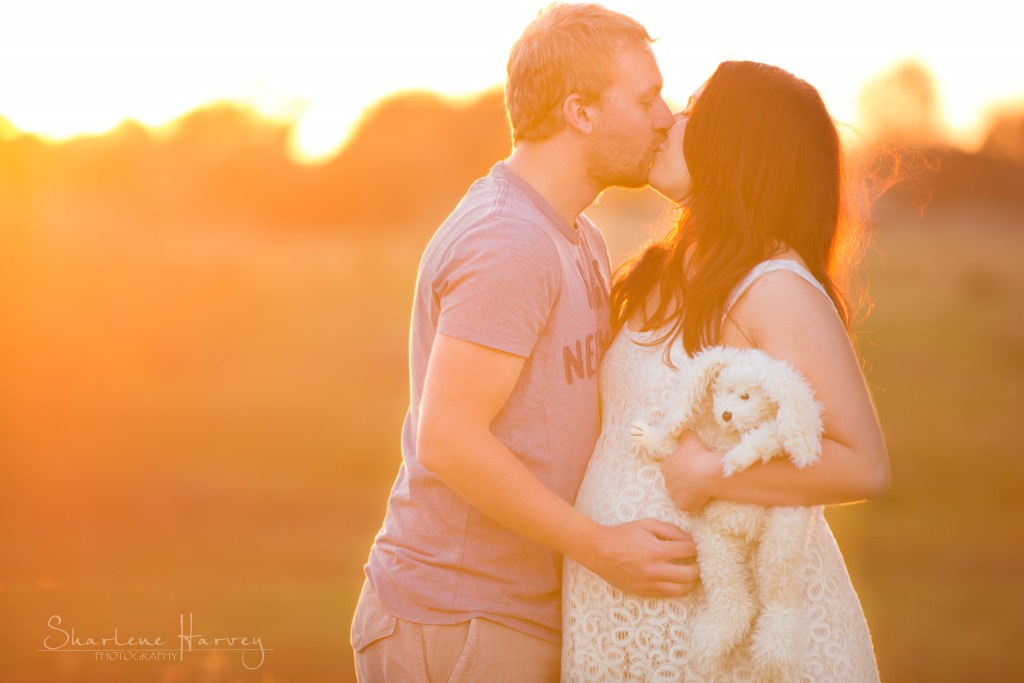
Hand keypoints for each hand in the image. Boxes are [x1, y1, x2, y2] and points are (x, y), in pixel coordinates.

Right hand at [578, 519, 699, 597]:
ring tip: (689, 573)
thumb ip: (670, 530)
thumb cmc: (623, 535)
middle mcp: (655, 570)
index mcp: (656, 551)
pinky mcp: (644, 593)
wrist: (599, 551)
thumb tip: (689, 540)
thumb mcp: (647, 524)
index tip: (693, 546)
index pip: (689, 551)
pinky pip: (669, 595)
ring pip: (682, 589)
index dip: (695, 547)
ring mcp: (650, 584)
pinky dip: (677, 589)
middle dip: (698, 566)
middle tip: (696, 561)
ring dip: (691, 581)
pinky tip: (676, 581)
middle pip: (691, 574)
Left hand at [660, 431, 722, 512]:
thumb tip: (684, 430)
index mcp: (666, 466)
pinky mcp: (682, 506)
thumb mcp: (690, 439)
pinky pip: (687, 504)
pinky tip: (702, 497)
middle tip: (697, 476)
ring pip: (680, 493)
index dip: (681, 466)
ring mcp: (674, 495)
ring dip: (688, 491)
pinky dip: (694, 502)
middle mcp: (667, 481)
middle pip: (674, 481)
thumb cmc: (697, 455)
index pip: (670, 466)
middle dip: (683, 479)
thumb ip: (684, 434)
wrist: (707, 474)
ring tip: (701, 486)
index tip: (690, 465)